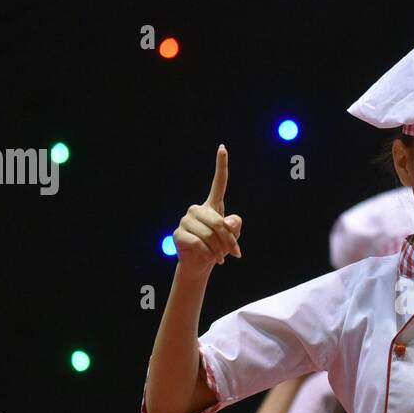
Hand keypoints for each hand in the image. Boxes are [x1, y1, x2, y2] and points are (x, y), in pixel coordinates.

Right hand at [173, 144, 242, 272]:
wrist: (200, 265)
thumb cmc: (217, 248)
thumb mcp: (232, 237)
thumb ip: (234, 226)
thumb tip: (226, 221)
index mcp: (212, 206)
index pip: (218, 184)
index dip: (221, 166)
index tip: (223, 147)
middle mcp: (197, 209)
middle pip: (218, 222)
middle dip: (229, 241)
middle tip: (235, 253)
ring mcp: (185, 220)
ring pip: (209, 235)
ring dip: (219, 251)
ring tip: (219, 258)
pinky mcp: (178, 233)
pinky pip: (200, 244)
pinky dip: (207, 254)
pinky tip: (206, 257)